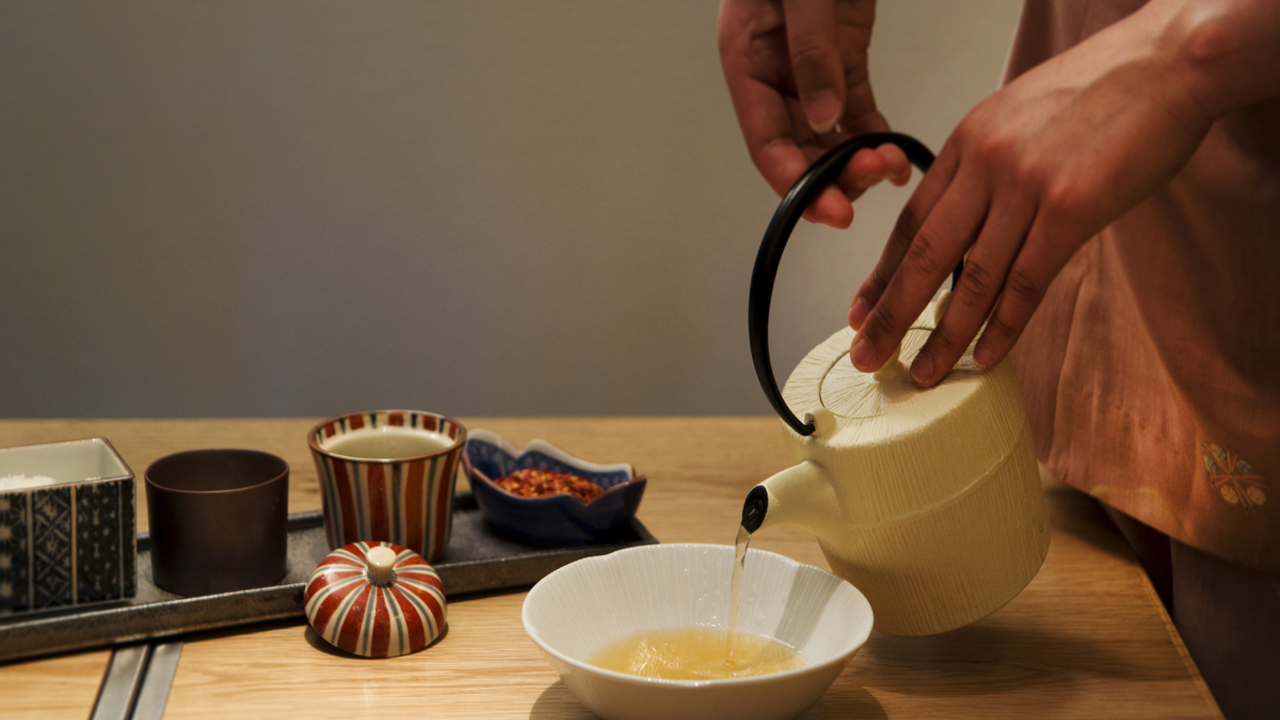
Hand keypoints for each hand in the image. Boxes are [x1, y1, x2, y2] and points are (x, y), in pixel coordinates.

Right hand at [718, 0, 910, 227]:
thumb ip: (812, 52)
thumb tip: (825, 118)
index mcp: (745, 60)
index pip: (764, 140)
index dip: (793, 181)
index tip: (827, 208)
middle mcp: (773, 73)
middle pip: (796, 147)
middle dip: (831, 176)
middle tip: (868, 186)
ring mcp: (808, 68)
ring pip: (828, 135)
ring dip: (857, 159)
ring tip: (890, 165)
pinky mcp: (841, 56)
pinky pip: (855, 108)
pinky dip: (875, 133)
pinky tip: (897, 152)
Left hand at [847, 1, 1215, 384]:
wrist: (1168, 64)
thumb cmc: (1102, 90)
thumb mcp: (1018, 115)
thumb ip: (986, 166)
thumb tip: (970, 220)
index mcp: (967, 142)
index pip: (911, 221)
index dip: (882, 272)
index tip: (861, 310)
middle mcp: (984, 165)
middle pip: (924, 256)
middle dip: (891, 313)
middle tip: (866, 354)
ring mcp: (1024, 188)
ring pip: (971, 280)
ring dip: (944, 336)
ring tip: (922, 374)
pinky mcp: (1069, 210)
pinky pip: (1025, 282)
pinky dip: (1002, 327)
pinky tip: (983, 357)